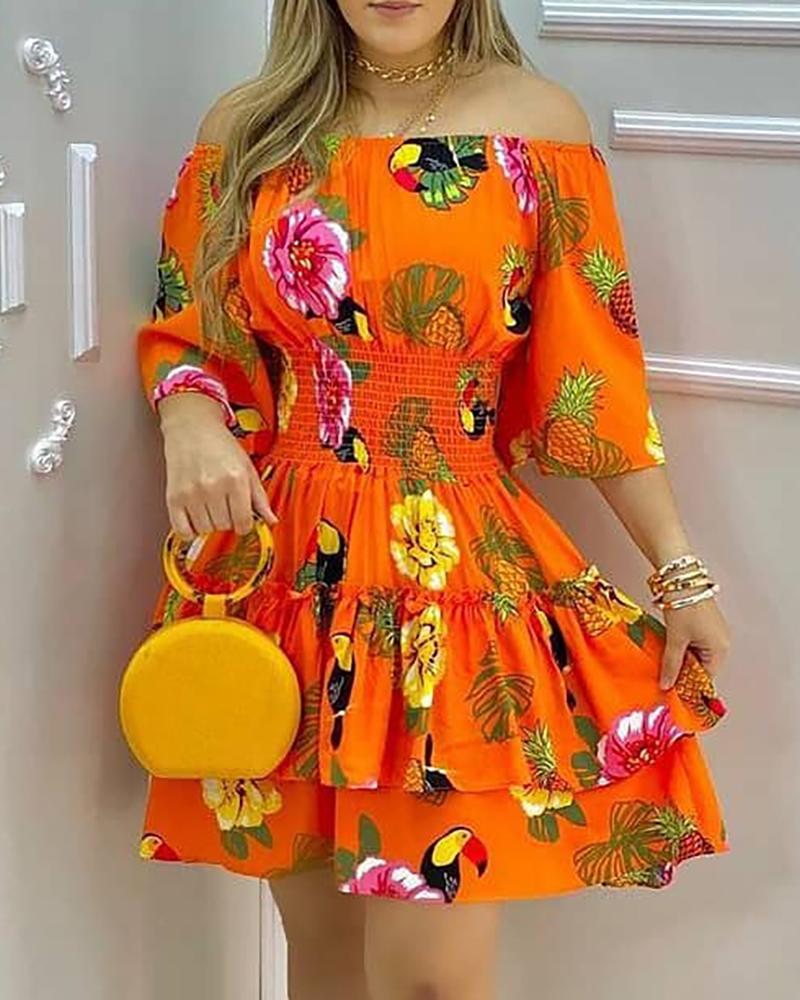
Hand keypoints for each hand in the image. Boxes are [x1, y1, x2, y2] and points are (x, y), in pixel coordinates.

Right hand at [158, 393, 276, 540]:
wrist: (192, 427)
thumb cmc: (220, 445)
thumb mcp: (247, 467)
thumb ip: (260, 497)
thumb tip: (271, 520)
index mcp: (236, 479)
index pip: (243, 523)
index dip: (244, 524)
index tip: (241, 519)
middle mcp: (213, 487)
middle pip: (224, 526)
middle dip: (227, 520)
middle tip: (224, 505)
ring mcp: (191, 493)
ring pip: (205, 530)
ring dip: (209, 523)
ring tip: (210, 506)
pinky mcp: (173, 497)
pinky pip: (182, 531)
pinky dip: (189, 531)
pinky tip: (195, 518)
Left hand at [659, 594, 730, 689]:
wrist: (682, 578)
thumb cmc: (684, 607)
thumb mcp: (675, 639)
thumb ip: (671, 665)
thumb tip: (667, 685)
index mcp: (720, 649)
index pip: (706, 678)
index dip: (689, 685)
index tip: (671, 689)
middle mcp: (722, 642)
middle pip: (703, 667)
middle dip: (684, 671)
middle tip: (664, 675)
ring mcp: (715, 632)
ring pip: (698, 655)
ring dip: (682, 658)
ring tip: (665, 660)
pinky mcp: (707, 623)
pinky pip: (696, 643)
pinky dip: (684, 647)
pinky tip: (670, 646)